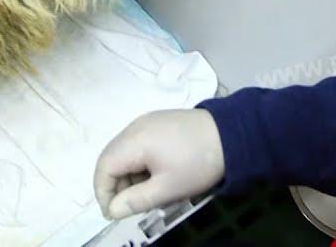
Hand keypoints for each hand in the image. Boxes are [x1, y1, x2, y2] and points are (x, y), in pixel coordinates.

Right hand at [93, 109, 224, 219]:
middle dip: (115, 184)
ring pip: (124, 151)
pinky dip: (139, 163)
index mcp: (134, 140)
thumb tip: (112, 210)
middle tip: (130, 205)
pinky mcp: (158, 122)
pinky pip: (137, 144)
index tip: (113, 213)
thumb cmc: (198, 163)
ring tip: (147, 193)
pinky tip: (156, 175)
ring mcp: (146, 122)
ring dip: (128, 174)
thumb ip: (136, 200)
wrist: (232, 134)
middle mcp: (134, 126)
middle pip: (111, 157)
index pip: (104, 166)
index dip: (103, 192)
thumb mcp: (167, 189)